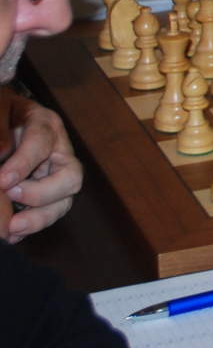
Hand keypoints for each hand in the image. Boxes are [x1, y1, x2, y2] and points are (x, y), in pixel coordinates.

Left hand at [0, 98, 80, 240]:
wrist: (1, 120)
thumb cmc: (0, 112)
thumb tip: (2, 152)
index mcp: (45, 124)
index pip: (41, 143)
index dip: (23, 164)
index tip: (2, 182)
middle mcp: (58, 151)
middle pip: (70, 177)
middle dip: (42, 194)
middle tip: (10, 195)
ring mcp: (54, 174)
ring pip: (64, 201)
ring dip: (40, 218)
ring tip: (12, 228)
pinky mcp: (44, 193)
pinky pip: (47, 214)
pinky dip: (31, 227)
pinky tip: (12, 235)